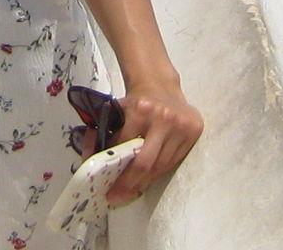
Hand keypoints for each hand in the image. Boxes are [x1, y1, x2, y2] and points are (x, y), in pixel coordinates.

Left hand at [109, 70, 201, 204]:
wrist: (161, 84)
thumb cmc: (137, 101)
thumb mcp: (118, 110)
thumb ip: (104, 130)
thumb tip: (88, 156)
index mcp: (141, 109)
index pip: (124, 147)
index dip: (113, 168)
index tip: (104, 185)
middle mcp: (163, 117)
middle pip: (145, 163)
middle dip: (129, 184)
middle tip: (116, 197)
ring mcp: (181, 125)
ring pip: (161, 167)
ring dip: (144, 182)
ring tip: (132, 190)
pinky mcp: (194, 131)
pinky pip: (173, 162)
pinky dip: (159, 172)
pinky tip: (148, 177)